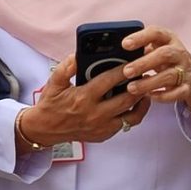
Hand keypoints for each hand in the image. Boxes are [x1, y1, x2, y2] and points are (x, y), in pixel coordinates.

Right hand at [19, 55, 149, 145]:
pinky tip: (137, 103)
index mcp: (84, 98)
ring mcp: (102, 127)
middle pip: (127, 98)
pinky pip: (127, 124)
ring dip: (142, 100)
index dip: (123, 70)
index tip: (132, 61)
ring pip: (133, 114)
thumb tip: (78, 55)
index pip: (110, 80)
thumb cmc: (51, 105)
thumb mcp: (54, 83)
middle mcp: (96, 114)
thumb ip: (66, 67)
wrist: (46, 129)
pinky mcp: (105, 134)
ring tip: (145, 88)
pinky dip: (135, 113)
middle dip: (139, 84)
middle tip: (144, 73)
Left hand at [120, 26, 190, 113]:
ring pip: (169, 76)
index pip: (156, 33)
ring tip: (131, 88)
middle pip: (164, 54)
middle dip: (144, 63)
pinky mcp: (188, 87)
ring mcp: (185, 70)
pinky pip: (177, 93)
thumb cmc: (166, 59)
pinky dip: (163, 96)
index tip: (124, 44)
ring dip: (149, 82)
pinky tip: (149, 96)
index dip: (141, 37)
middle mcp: (179, 53)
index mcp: (169, 40)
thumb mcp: (156, 48)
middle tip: (126, 71)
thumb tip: (114, 53)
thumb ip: (140, 48)